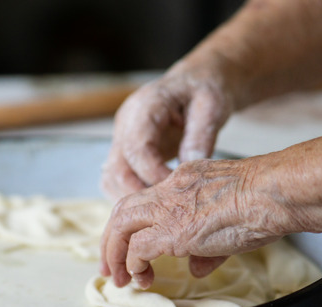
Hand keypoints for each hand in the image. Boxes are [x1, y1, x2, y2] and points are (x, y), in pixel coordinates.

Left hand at [99, 158, 286, 288]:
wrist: (277, 192)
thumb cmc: (269, 201)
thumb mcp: (231, 218)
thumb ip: (208, 244)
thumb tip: (196, 266)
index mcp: (183, 179)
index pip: (146, 200)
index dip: (132, 225)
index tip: (130, 247)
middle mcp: (169, 189)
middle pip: (122, 210)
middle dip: (111, 241)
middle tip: (110, 268)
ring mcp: (169, 208)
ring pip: (120, 225)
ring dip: (114, 255)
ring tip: (119, 279)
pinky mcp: (172, 230)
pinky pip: (137, 248)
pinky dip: (133, 263)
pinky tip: (143, 277)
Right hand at [101, 71, 233, 199]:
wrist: (195, 83)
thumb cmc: (205, 90)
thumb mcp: (212, 105)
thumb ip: (201, 134)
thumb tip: (190, 166)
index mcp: (145, 106)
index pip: (135, 149)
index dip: (153, 174)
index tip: (177, 189)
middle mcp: (125, 123)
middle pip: (116, 169)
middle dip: (140, 194)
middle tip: (169, 209)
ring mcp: (120, 138)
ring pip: (110, 178)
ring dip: (132, 198)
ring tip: (162, 209)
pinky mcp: (123, 151)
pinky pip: (116, 180)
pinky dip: (130, 194)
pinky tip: (155, 202)